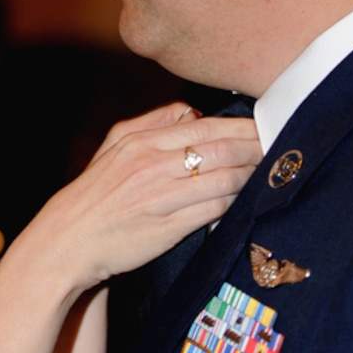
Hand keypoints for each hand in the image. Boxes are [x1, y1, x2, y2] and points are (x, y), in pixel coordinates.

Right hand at [15, 103, 261, 298]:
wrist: (68, 241)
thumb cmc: (95, 193)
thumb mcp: (114, 145)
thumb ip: (153, 122)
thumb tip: (192, 111)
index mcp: (141, 142)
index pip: (206, 127)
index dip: (243, 127)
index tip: (267, 126)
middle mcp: (152, 166)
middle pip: (222, 149)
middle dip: (258, 147)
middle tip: (283, 145)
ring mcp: (162, 198)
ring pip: (225, 180)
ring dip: (253, 175)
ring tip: (272, 172)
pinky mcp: (170, 228)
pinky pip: (215, 210)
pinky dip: (237, 203)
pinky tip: (250, 199)